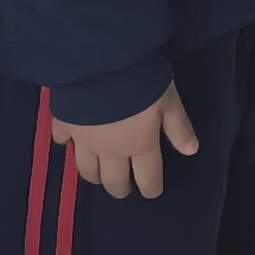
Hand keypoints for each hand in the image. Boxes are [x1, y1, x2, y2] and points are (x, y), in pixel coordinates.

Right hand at [50, 82, 197, 200]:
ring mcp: (84, 141)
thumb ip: (178, 127)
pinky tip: (69, 141)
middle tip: (123, 188)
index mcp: (139, 145)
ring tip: (98, 175)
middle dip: (120, 188)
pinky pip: (63, 142)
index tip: (151, 192)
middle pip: (114, 181)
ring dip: (94, 176)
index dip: (151, 188)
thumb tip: (191, 151)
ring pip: (86, 170)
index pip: (147, 177)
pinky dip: (67, 144)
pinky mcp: (63, 125)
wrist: (99, 62)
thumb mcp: (168, 99)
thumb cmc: (140, 79)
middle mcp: (110, 151)